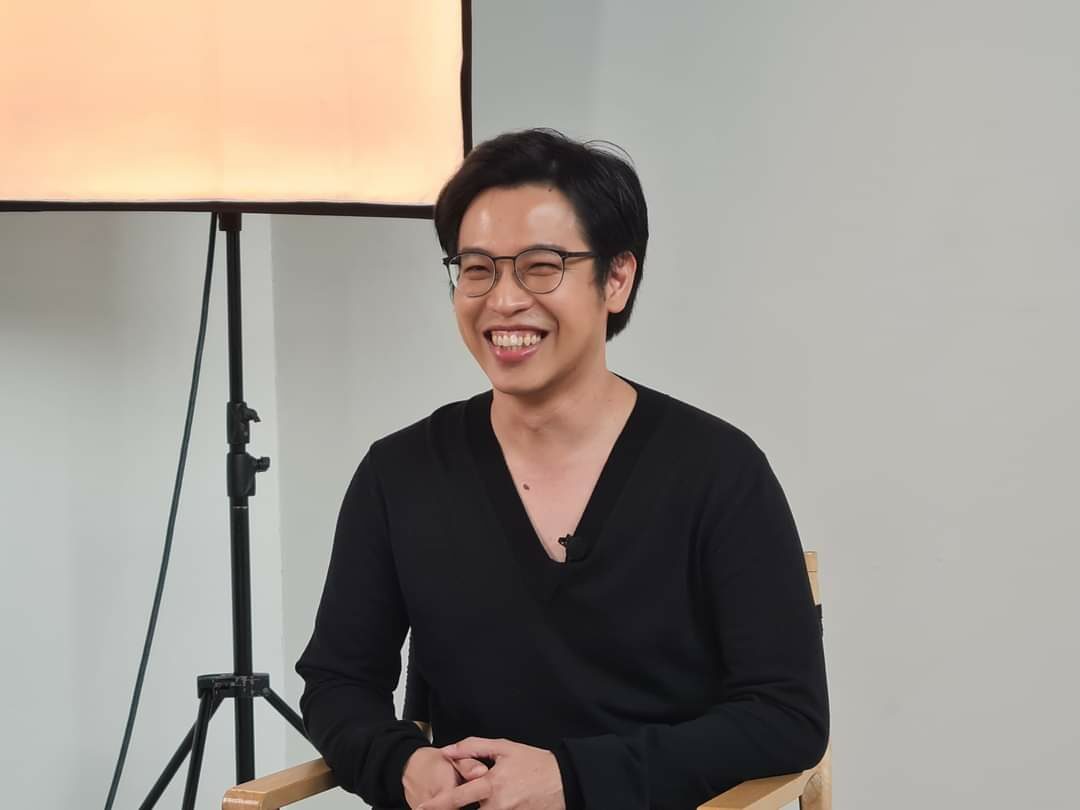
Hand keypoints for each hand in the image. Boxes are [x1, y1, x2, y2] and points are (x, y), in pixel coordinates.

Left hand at [416, 737, 564, 809]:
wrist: (566, 781)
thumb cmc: (535, 762)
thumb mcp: (505, 748)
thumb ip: (474, 747)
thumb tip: (448, 750)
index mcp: (492, 785)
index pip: (457, 798)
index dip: (437, 804)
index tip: (421, 807)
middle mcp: (498, 806)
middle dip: (457, 808)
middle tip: (443, 803)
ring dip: (478, 808)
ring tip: (485, 798)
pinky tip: (492, 804)